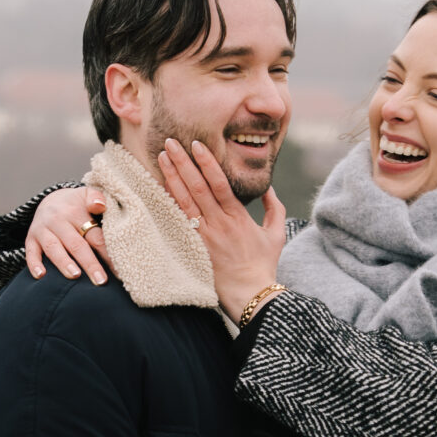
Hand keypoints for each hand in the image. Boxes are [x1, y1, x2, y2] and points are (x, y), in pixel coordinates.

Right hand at [25, 187, 111, 285]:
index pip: (94, 235)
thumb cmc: (77, 204)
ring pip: (53, 248)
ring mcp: (43, 230)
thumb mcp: (88, 194)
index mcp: (75, 212)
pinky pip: (30, 251)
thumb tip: (100, 205)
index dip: (107, 252)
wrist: (50, 200)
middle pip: (76, 244)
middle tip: (101, 280)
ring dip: (64, 263)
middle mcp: (57, 220)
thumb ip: (97, 197)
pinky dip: (34, 264)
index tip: (118, 269)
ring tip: (75, 276)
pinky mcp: (31, 238)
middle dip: (89, 263)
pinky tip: (41, 276)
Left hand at [159, 138, 286, 322]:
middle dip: (183, 162)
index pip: (219, 183)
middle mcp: (219, 223)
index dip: (206, 162)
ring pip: (184, 201)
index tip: (196, 145)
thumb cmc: (263, 265)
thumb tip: (270, 189)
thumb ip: (274, 208)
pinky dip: (168, 202)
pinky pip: (178, 220)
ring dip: (171, 177)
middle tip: (170, 142)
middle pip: (197, 186)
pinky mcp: (194, 247)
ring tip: (162, 157)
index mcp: (238, 217)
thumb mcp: (276, 234)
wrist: (250, 295)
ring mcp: (204, 236)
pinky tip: (160, 187)